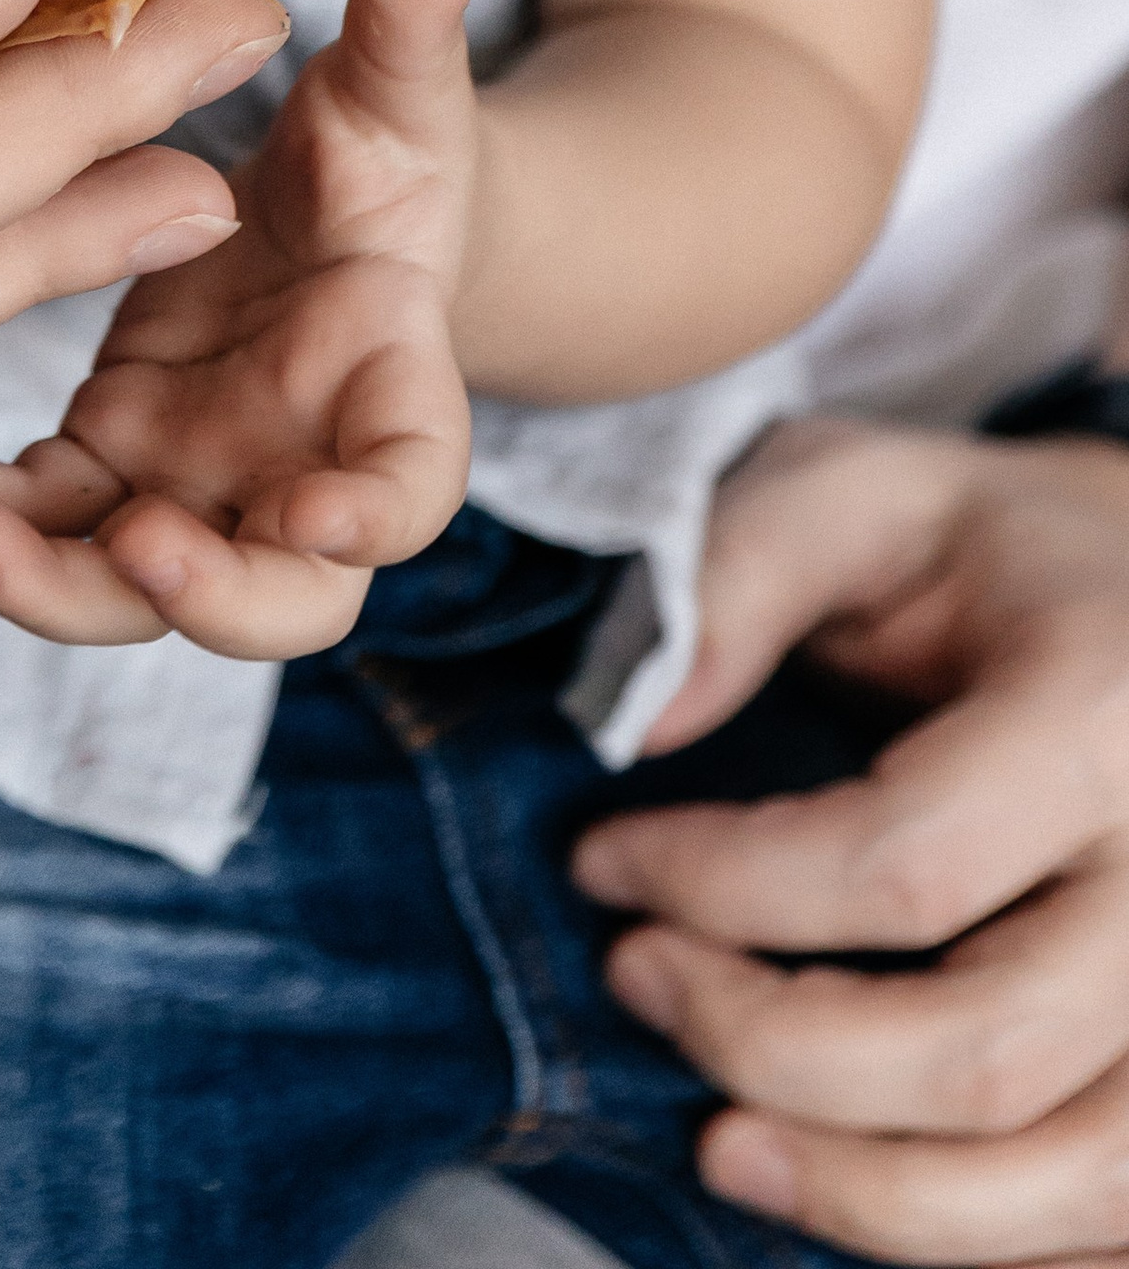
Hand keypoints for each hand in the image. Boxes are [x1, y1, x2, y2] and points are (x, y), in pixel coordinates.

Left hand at [0, 0, 477, 660]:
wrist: (322, 211)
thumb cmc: (380, 155)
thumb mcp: (392, 90)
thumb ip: (406, 32)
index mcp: (387, 390)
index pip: (407, 484)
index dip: (370, 518)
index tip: (317, 517)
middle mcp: (292, 469)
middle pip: (270, 593)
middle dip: (199, 591)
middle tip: (129, 552)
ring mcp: (192, 479)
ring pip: (125, 582)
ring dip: (42, 577)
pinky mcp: (105, 460)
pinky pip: (35, 510)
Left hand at [573, 413, 1128, 1265]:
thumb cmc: (979, 552)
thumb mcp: (854, 483)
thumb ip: (736, 573)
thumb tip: (636, 720)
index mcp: (1103, 717)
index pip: (902, 867)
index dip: (721, 890)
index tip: (599, 861)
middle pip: (986, 1054)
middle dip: (771, 1050)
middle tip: (634, 980)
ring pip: (1066, 1182)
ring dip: (866, 1194)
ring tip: (717, 1141)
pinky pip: (1106, 1224)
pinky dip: (976, 1240)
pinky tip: (851, 1180)